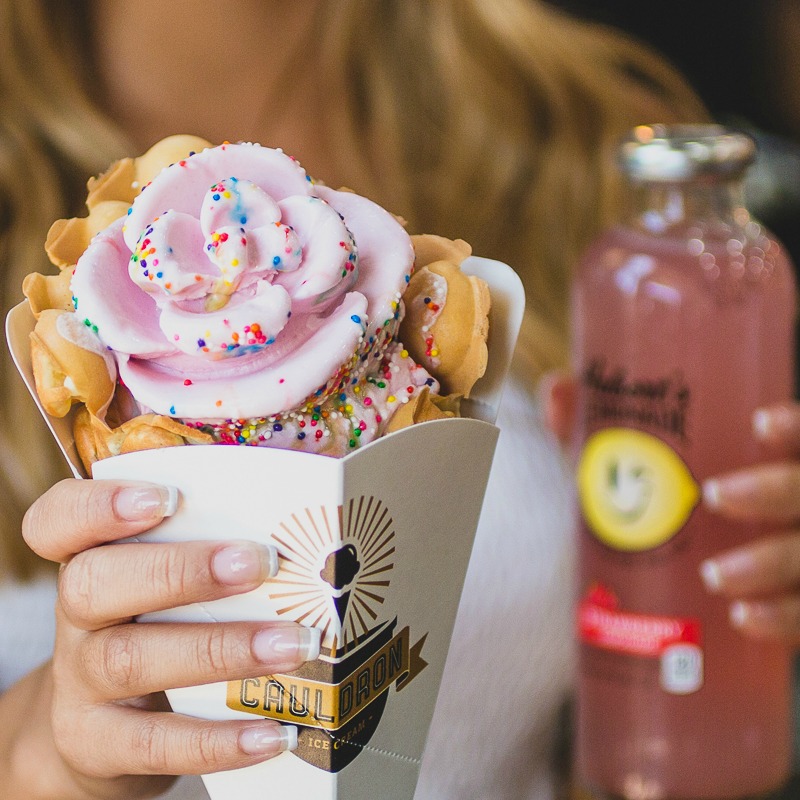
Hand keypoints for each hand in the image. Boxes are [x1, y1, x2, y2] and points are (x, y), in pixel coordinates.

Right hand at [12, 478, 318, 799]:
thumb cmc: (161, 625)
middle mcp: (78, 614)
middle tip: (261, 562)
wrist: (102, 728)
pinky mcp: (96, 743)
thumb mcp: (172, 580)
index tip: (166, 498)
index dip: (99, 505)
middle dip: (182, 570)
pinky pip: (153, 743)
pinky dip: (217, 739)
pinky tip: (272, 731)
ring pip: (132, 659)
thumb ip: (218, 541)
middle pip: (94, 583)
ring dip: (221, 650)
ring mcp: (80, 681)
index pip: (59, 520)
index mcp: (92, 557)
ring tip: (293, 645)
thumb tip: (312, 509)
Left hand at [540, 374, 799, 643]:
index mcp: (779, 458)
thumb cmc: (666, 503)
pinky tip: (743, 619)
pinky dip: (781, 619)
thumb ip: (602, 427)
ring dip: (770, 564)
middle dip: (774, 491)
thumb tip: (557, 389)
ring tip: (715, 575)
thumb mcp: (638, 464)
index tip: (758, 423)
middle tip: (713, 496)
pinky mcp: (799, 603)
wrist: (694, 581)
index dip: (796, 424)